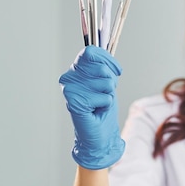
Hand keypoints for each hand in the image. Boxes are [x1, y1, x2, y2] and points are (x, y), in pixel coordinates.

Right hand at [59, 46, 124, 169]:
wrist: (100, 134)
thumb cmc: (103, 107)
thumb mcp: (108, 81)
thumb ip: (104, 65)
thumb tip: (101, 53)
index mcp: (76, 69)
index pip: (91, 52)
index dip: (108, 62)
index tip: (115, 73)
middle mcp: (69, 77)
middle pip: (100, 67)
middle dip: (110, 82)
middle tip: (103, 94)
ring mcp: (69, 89)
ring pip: (104, 82)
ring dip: (108, 95)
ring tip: (99, 103)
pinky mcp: (74, 102)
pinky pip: (104, 97)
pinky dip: (106, 104)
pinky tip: (96, 110)